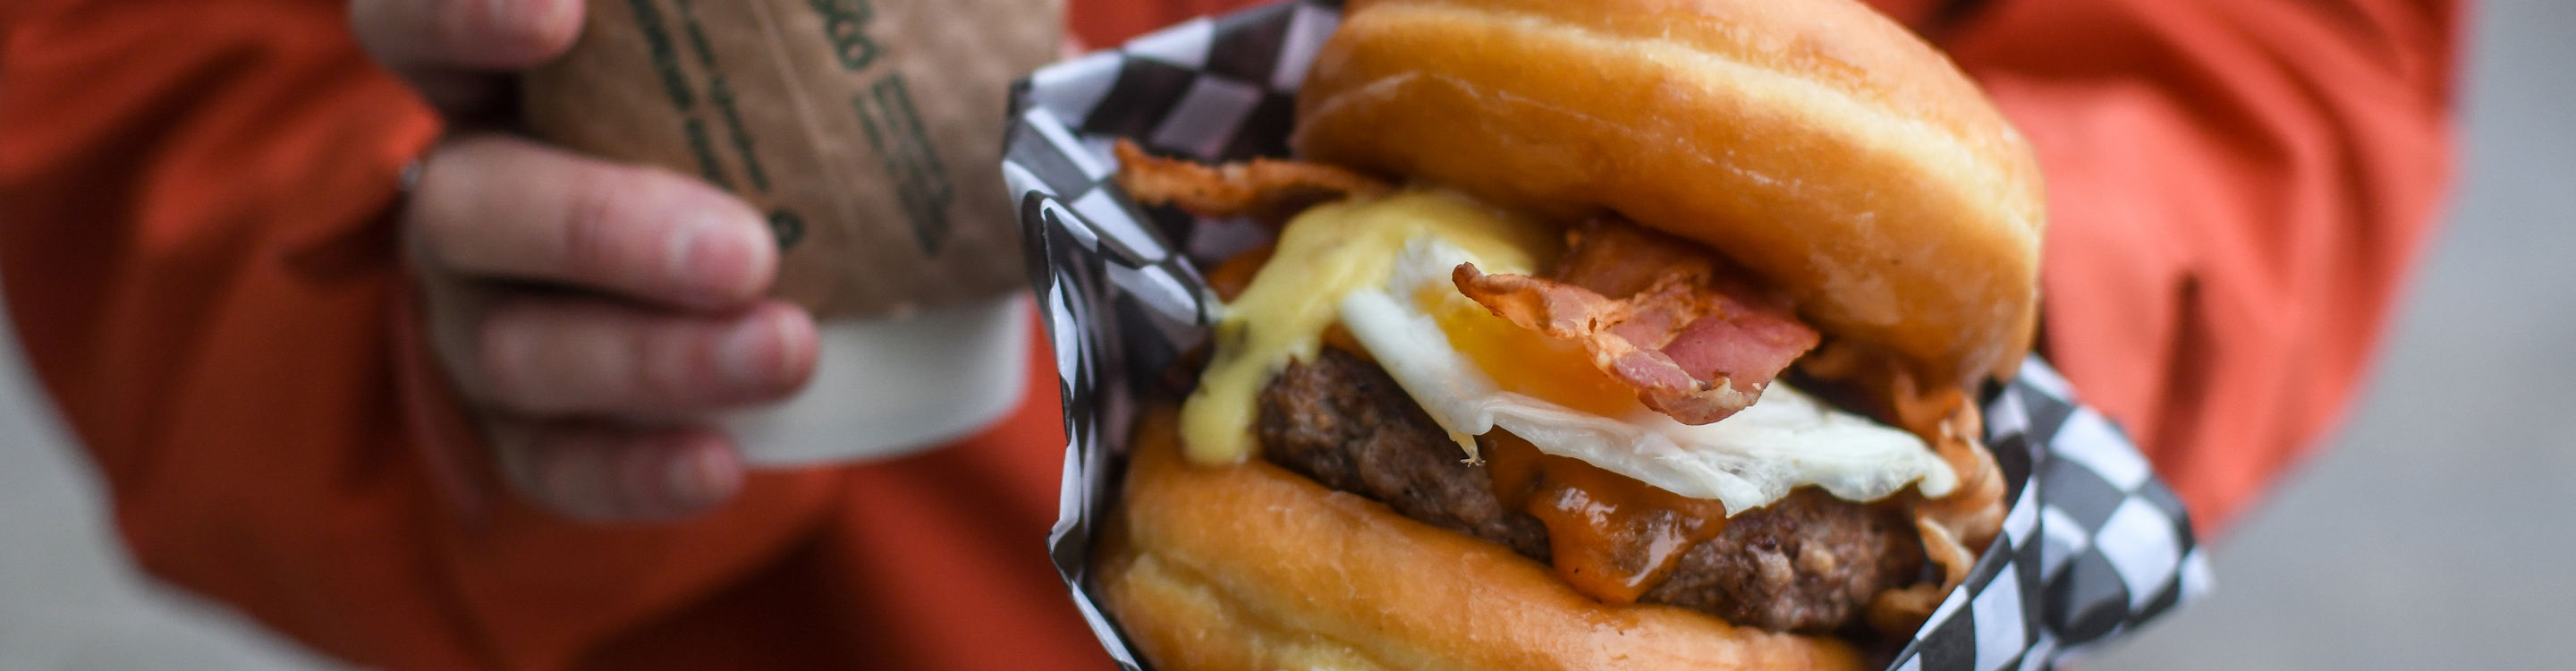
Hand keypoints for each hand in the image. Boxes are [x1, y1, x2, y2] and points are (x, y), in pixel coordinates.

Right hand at [354, 0, 818, 521]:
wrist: (803, 259)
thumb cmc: (784, 110)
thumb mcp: (800, 38)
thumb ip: (843, 3)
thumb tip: (984, 2)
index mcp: (506, 71)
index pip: (414, 24)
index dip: (457, 10)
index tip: (560, 12)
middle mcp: (472, 186)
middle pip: (474, 203)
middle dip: (603, 228)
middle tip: (743, 248)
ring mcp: (485, 315)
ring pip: (517, 347)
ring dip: (651, 358)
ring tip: (788, 348)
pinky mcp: (531, 426)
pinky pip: (554, 462)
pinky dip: (635, 471)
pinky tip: (722, 466)